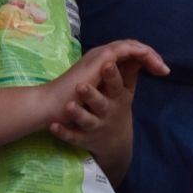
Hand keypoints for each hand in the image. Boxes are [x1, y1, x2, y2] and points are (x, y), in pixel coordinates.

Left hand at [49, 57, 139, 183]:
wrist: (116, 143)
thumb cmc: (118, 107)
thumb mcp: (126, 92)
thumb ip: (129, 71)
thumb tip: (139, 50)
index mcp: (118, 98)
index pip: (117, 84)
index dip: (112, 74)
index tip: (107, 64)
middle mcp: (107, 111)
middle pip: (101, 103)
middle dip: (92, 94)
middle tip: (82, 86)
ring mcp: (94, 125)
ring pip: (86, 120)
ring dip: (78, 113)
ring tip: (68, 106)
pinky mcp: (83, 138)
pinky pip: (72, 136)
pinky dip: (63, 132)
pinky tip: (53, 126)